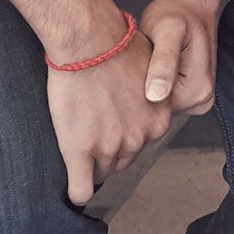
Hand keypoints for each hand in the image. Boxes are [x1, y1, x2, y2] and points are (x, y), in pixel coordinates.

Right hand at [45, 22, 172, 205]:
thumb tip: (150, 100)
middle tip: (93, 127)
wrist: (90, 42)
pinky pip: (81, 189)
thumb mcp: (152, 74)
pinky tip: (74, 184)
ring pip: (103, 171)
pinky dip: (78, 191)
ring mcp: (110, 146)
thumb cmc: (117, 48)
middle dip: (110, 149)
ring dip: (93, 161)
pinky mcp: (80, 150)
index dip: (125, 134)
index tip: (111, 125)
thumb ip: (152, 96)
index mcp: (159, 119)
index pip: (142, 142)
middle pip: (124, 159)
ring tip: (79, 135)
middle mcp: (139, 137)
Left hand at [138, 0, 220, 115]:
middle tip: (139, 61)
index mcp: (197, 91)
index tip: (132, 69)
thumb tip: (156, 95)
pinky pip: (164, 98)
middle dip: (141, 91)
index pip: (154, 112)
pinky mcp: (190, 93)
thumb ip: (163, 62)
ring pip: (158, 106)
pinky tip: (151, 66)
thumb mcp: (167, 31)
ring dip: (146, 87)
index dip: (135, 93)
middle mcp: (202, 100)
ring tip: (146, 61)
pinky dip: (152, 85)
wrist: (193, 5)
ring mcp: (198, 98)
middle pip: (157, 111)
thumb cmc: (177, 13)